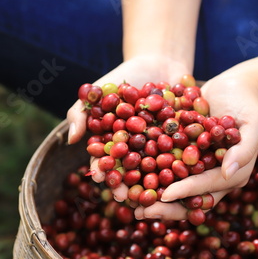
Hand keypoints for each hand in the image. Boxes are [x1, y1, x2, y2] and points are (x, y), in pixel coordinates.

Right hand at [66, 54, 189, 202]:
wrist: (162, 63)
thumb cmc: (125, 78)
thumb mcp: (99, 91)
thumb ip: (81, 112)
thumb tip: (71, 140)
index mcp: (118, 146)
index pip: (106, 161)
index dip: (102, 169)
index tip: (99, 176)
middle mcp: (139, 153)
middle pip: (131, 173)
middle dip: (127, 184)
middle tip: (125, 195)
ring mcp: (163, 151)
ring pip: (158, 170)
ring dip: (155, 183)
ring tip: (152, 194)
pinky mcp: (186, 145)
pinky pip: (185, 155)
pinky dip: (185, 163)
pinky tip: (185, 173)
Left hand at [135, 73, 257, 219]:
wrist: (236, 86)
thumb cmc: (248, 105)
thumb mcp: (253, 124)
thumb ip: (243, 149)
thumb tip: (228, 173)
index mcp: (230, 176)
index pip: (206, 189)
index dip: (186, 192)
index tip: (165, 196)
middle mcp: (211, 177)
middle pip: (187, 199)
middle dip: (164, 207)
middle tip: (141, 211)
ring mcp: (195, 167)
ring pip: (171, 187)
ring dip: (150, 196)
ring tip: (128, 201)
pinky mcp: (181, 154)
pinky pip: (162, 166)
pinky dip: (144, 172)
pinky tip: (124, 174)